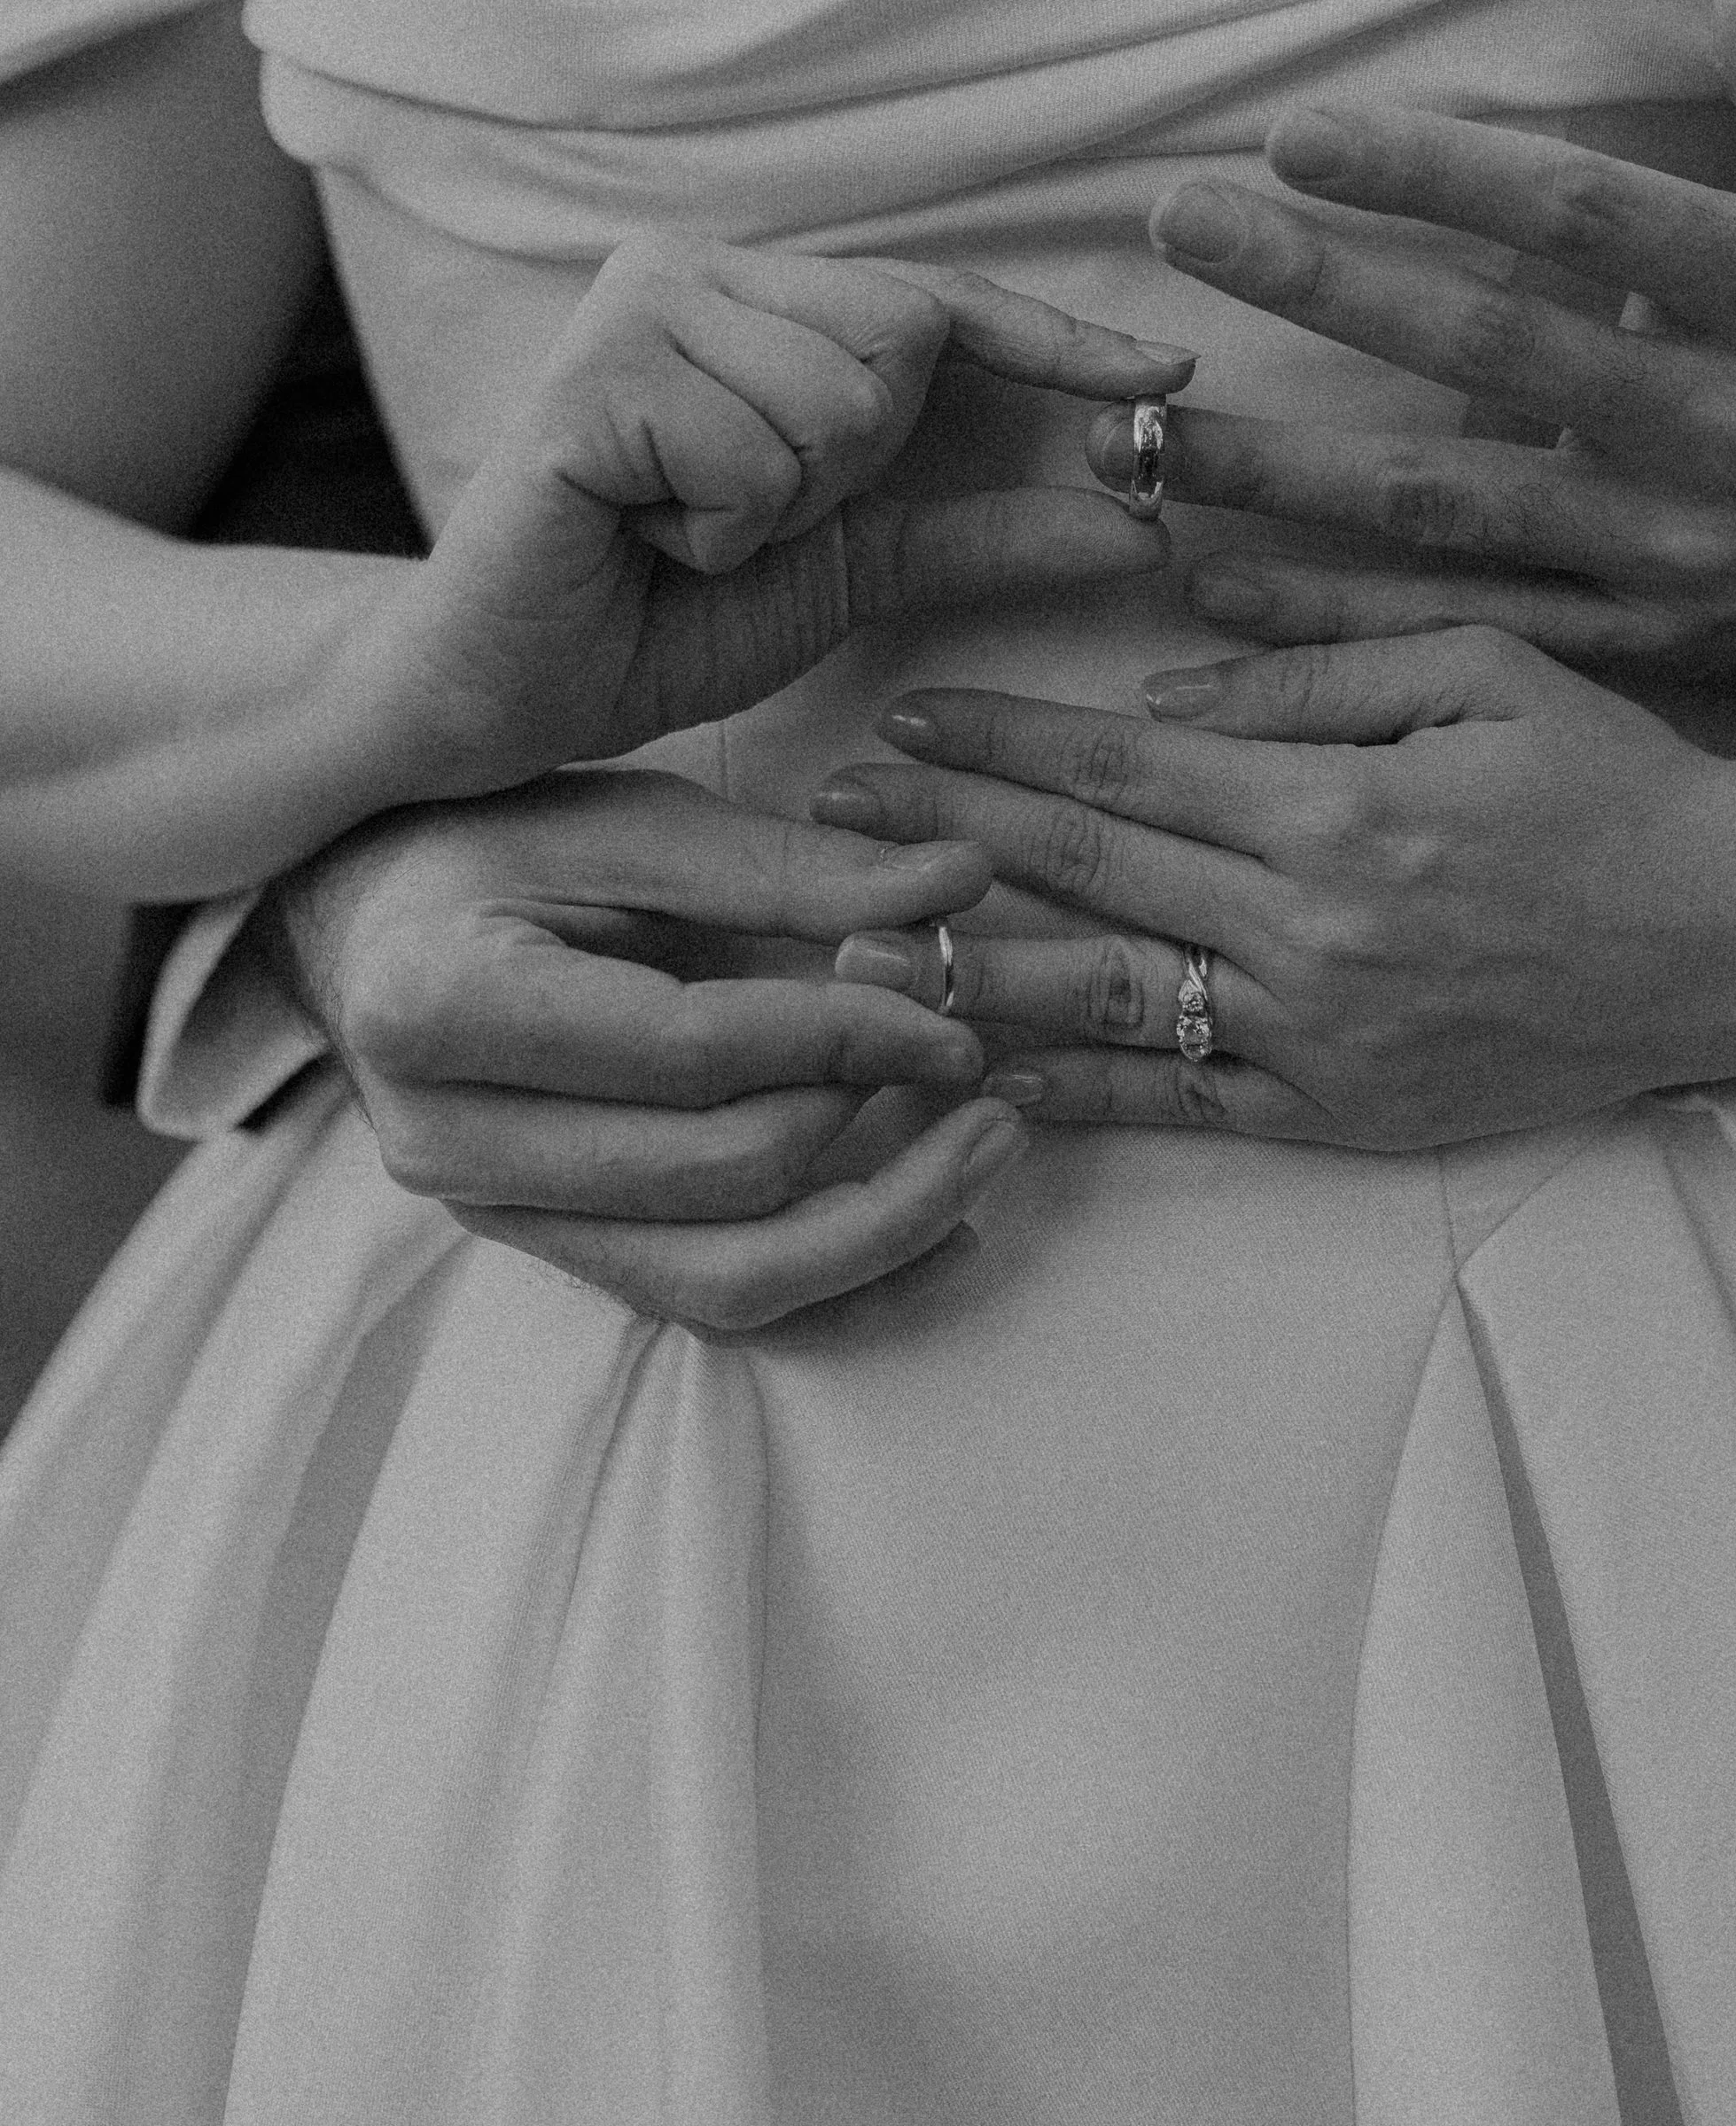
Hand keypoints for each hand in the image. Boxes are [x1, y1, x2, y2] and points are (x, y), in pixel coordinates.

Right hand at [256, 767, 1033, 1326]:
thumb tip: (962, 883)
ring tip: (987, 1153)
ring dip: (881, 1227)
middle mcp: (450, 1139)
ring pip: (723, 1280)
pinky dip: (837, 1278)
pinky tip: (936, 1229)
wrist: (358, 924)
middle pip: (717, 1178)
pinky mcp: (544, 1252)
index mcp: (444, 1004)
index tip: (952, 1011)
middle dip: (877, 1129)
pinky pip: (709, 1302)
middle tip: (983, 1067)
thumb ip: (793, 867)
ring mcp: (491, 1216)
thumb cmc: (490, 846)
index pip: (692, 1051)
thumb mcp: (631, 823)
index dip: (844, 1036)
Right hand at [376, 240, 1191, 796]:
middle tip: (744, 516)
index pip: (942, 301)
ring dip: (782, 507)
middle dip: (858, 464)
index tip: (1170, 376)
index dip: (1058, 342)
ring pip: (838, 403)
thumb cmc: (669, 616)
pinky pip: (751, 457)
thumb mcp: (861, 571)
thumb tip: (1142, 513)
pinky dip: (716, 529)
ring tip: (684, 527)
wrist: (509, 697)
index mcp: (759, 298)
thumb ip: (991, 533)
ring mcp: (635, 307)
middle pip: (904, 338)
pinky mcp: (589, 376)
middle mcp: (696, 271)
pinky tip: (641, 533)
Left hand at [812, 635, 1735, 1147]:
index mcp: (1337, 805)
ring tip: (853, 952)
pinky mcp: (1343, 1117)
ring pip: (1105, 1002)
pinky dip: (1075, 1094)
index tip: (901, 722)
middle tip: (827, 819)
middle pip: (1084, 876)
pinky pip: (1181, 1106)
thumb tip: (1156, 694)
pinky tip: (979, 1075)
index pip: (1121, 770)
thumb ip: (1313, 673)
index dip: (998, 748)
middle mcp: (1311, 929)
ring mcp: (1321, 1036)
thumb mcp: (1481, 670)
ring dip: (968, 973)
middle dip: (942, 842)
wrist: (1735, 942)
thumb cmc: (1614, 784)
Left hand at [1088, 0, 1735, 685]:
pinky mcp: (1627, 638)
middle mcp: (1709, 424)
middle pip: (1488, 347)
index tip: (1300, 132)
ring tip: (1142, 423)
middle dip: (1322, 285)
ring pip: (1446, 502)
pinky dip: (1332, 611)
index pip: (1586, 219)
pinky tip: (1211, 573)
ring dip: (1284, 464)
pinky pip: (1459, 626)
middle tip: (1177, 227)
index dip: (1440, 172)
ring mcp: (1660, 544)